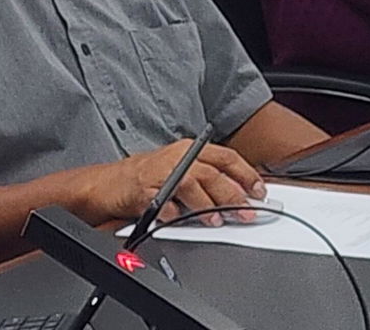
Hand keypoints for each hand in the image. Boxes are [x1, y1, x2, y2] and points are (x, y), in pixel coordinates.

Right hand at [91, 139, 266, 227]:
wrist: (110, 183)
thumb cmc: (148, 176)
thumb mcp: (181, 168)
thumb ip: (208, 177)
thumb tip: (238, 192)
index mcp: (190, 149)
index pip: (226, 157)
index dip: (246, 173)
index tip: (259, 190)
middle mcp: (178, 157)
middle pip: (212, 173)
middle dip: (232, 194)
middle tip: (246, 211)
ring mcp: (160, 173)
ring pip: (191, 185)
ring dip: (207, 205)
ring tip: (217, 220)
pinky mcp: (142, 190)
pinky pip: (162, 203)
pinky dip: (173, 213)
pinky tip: (180, 220)